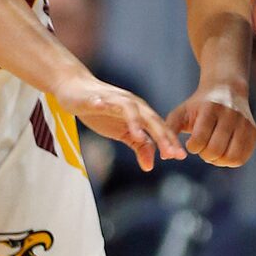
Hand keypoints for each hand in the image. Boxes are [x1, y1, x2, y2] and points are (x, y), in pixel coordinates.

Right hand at [56, 72, 183, 172]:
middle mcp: (134, 105)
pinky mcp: (99, 98)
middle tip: (172, 153)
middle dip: (163, 136)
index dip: (170, 141)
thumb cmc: (101, 111)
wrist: (75, 88)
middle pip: (152, 120)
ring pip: (134, 110)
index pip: (160, 128)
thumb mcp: (122, 132)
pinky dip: (110, 108)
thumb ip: (138, 146)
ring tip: (140, 138)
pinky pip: (107, 103)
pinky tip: (113, 117)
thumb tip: (149, 166)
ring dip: (138, 123)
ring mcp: (117, 100)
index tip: (180, 157)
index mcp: (142, 114)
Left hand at [172, 80, 255, 167]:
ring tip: (213, 152)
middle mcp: (230, 114)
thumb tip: (166, 156)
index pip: (199, 140)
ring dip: (218, 161)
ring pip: (231, 157)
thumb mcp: (181, 113)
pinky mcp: (253, 131)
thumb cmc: (198, 105)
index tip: (192, 142)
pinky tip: (224, 152)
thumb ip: (169, 131)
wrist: (227, 89)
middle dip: (205, 155)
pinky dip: (231, 161)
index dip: (193, 147)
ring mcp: (244, 123)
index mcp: (210, 108)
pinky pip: (243, 158)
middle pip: (215, 150)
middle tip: (203, 148)